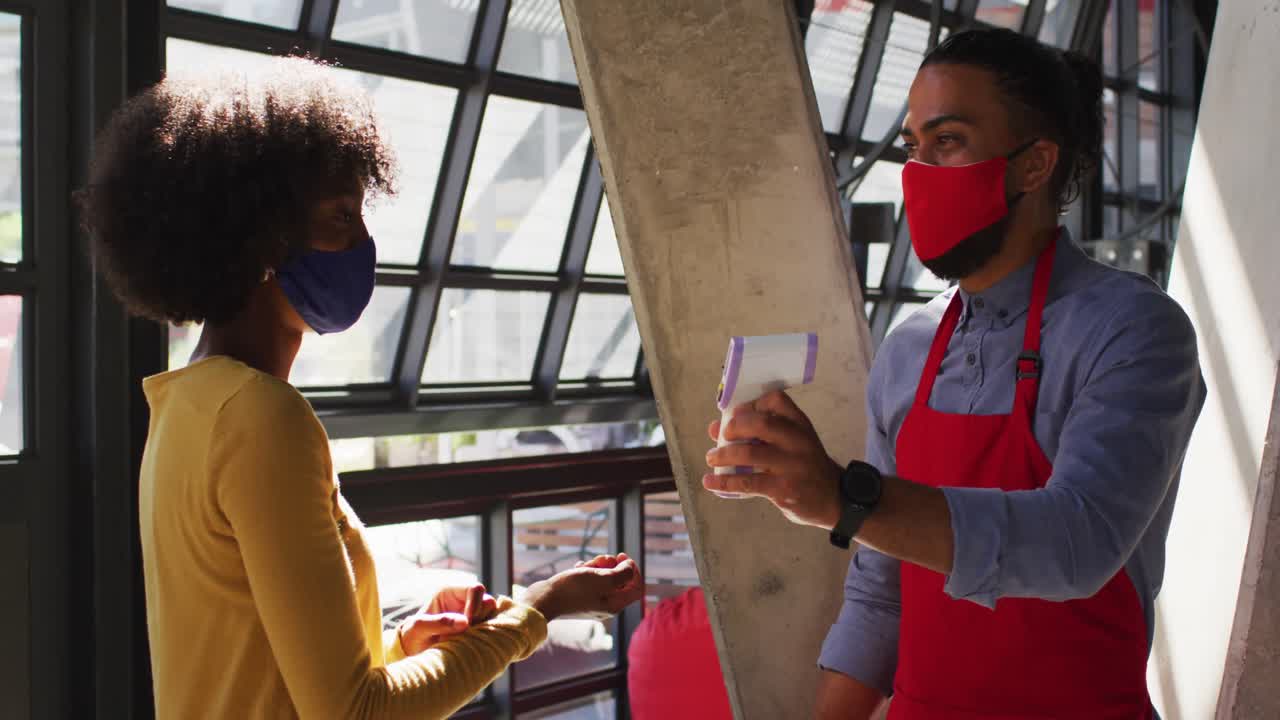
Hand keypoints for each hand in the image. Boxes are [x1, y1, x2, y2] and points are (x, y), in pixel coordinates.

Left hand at [398, 583, 497, 655]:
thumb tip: (465, 623)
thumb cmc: (412, 636)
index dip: (475, 605)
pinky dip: (486, 638)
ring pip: (492, 617)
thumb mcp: (418, 629)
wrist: (414, 653)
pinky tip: (472, 646)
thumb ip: (438, 623)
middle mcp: (464, 600)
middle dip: (481, 619)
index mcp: (449, 592)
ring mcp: (472, 615)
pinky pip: (492, 630)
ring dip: (484, 630)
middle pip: (488, 602)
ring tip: (467, 642)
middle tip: (466, 635)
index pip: (475, 589)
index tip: (467, 626)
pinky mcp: (477, 629)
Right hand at [524, 553, 643, 621]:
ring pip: (604, 578)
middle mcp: (606, 606)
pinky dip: (586, 570)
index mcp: (615, 605)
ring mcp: (592, 602)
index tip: (622, 557)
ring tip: (587, 564)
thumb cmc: (573, 590)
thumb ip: (622, 574)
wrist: (543, 600)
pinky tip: (578, 567)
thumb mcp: (602, 579)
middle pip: (620, 581)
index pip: (636, 587)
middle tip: (602, 560)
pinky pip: (590, 580)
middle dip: (612, 565)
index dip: (633, 570)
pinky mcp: (579, 597)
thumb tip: (630, 567)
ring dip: (598, 565)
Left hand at [703, 390, 843, 528]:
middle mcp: (798, 442)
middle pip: (761, 423)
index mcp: (800, 425)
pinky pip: (747, 483)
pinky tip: (710, 482)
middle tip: (722, 435)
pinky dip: (724, 482)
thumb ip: (757, 433)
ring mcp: (791, 466)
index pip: (776, 400)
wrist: (833, 498)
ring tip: (711, 458)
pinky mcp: (783, 489)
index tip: (736, 413)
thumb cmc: (804, 466)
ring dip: (723, 455)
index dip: (751, 403)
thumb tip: (714, 428)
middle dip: (734, 427)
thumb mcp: (790, 444)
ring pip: (750, 454)